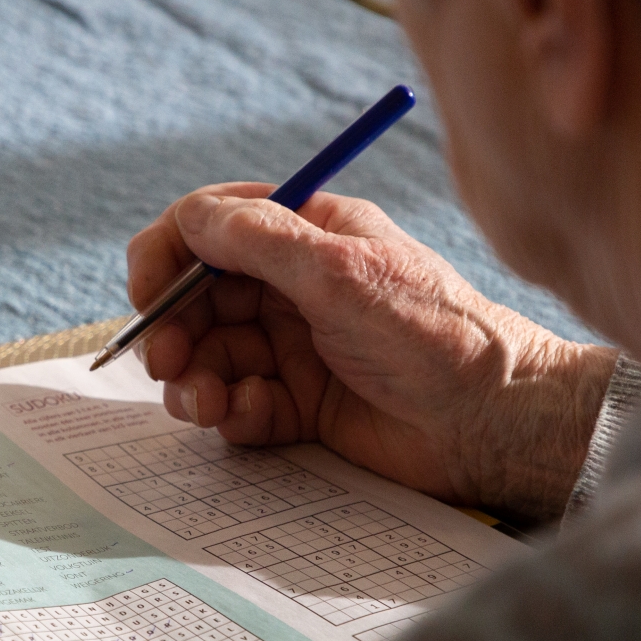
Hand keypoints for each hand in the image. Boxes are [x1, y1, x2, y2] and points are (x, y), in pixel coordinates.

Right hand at [128, 185, 616, 521]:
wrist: (493, 423)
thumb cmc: (432, 334)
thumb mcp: (341, 271)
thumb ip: (258, 240)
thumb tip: (190, 217)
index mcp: (306, 233)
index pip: (208, 227)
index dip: (167, 256)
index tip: (148, 294)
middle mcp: (293, 286)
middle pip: (197, 298)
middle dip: (173, 330)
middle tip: (168, 363)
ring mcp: (294, 347)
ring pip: (209, 356)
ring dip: (193, 380)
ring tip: (207, 403)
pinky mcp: (299, 405)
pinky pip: (236, 404)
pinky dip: (231, 413)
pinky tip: (253, 416)